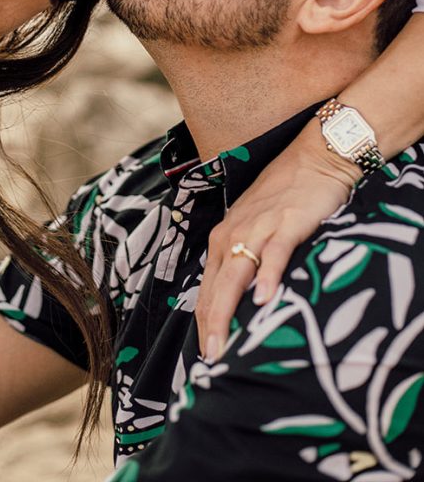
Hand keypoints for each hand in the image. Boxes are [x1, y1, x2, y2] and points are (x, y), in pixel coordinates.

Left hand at [195, 116, 358, 362]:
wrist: (314, 157)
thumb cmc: (285, 195)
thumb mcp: (258, 226)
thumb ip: (247, 256)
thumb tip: (241, 297)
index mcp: (224, 236)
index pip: (207, 286)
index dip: (204, 319)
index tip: (204, 352)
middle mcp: (234, 232)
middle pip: (216, 285)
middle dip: (210, 324)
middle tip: (210, 359)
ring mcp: (260, 227)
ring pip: (235, 273)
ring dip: (227, 309)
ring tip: (223, 342)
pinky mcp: (288, 222)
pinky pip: (275, 253)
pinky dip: (267, 275)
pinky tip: (264, 299)